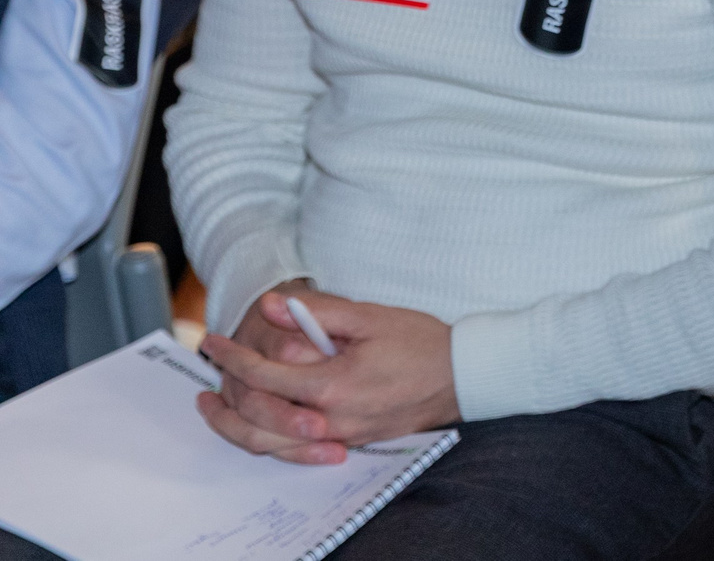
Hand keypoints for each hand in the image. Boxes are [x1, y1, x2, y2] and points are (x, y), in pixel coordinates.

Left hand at [196, 284, 458, 462]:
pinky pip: (295, 448)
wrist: (464, 376)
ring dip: (237, 425)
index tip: (214, 340)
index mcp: (332, 385)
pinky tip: (259, 421)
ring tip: (216, 406)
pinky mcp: (351, 441)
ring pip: (271, 443)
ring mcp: (340, 435)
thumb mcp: (369, 317)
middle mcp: (330, 419)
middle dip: (225, 395)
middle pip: (256, 419)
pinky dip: (268, 436)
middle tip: (209, 369)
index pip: (264, 375)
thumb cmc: (421, 342)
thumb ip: (316, 313)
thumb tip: (271, 305)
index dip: (233, 356)